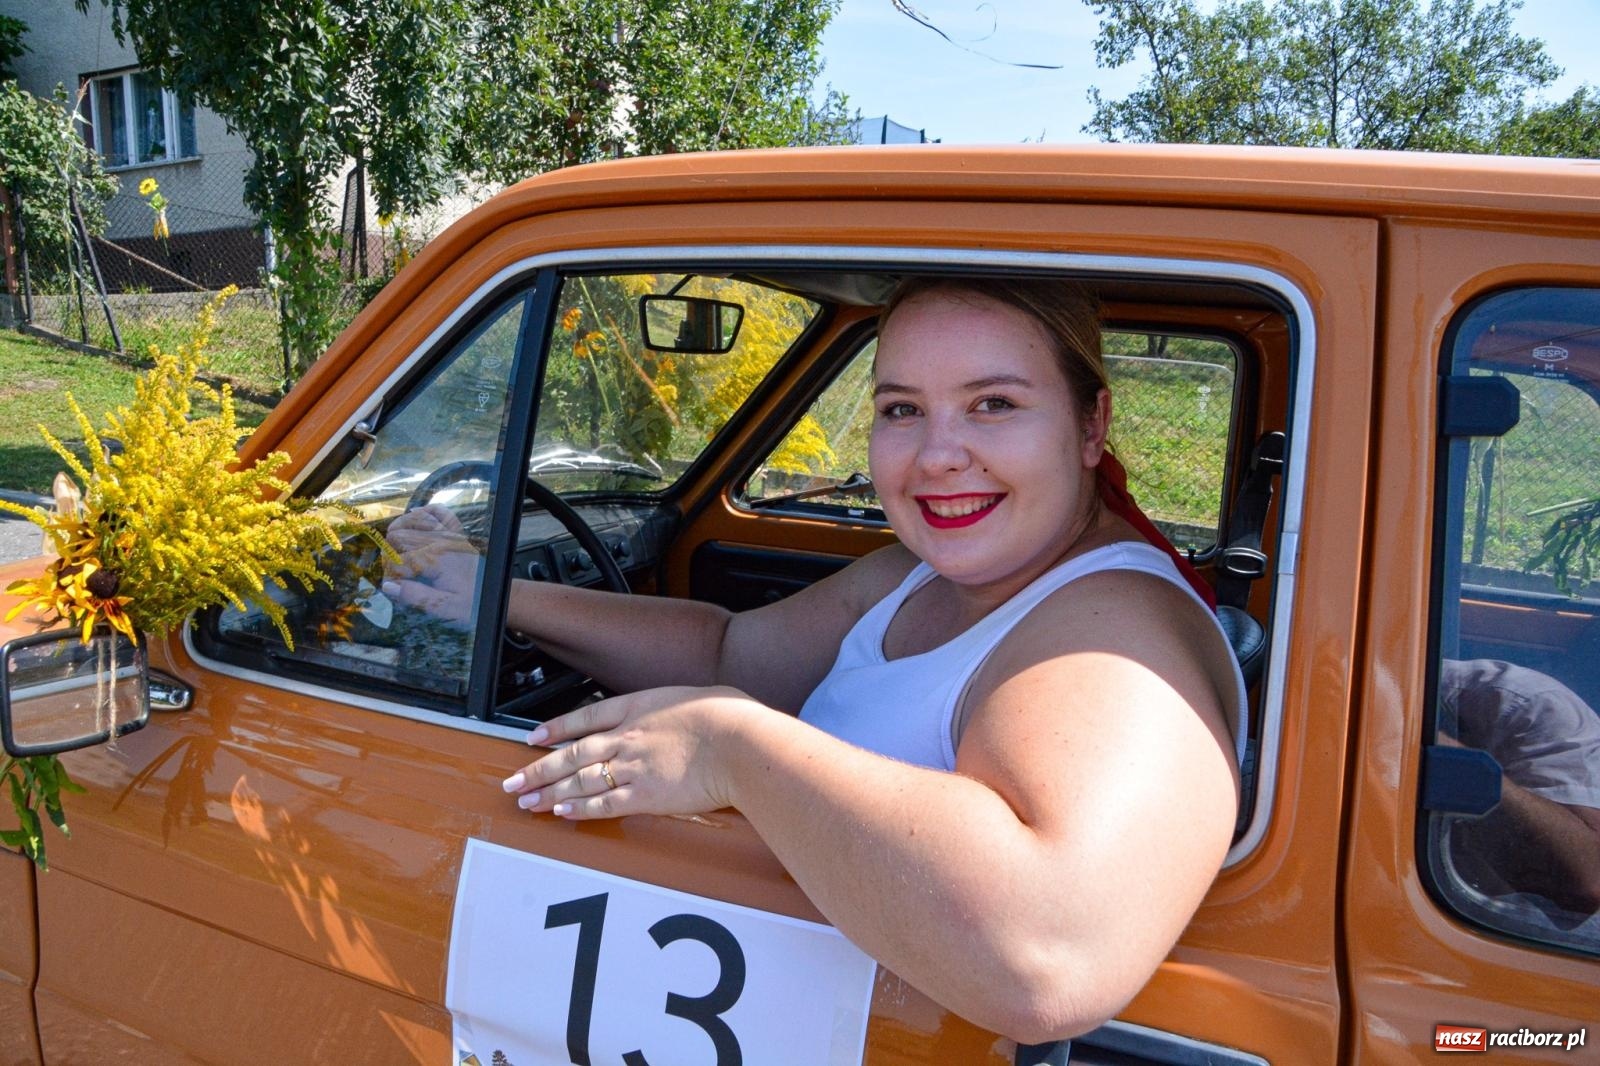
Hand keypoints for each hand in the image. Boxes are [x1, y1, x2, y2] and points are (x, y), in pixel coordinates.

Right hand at [382, 505, 480, 621]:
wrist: (495, 597)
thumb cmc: (471, 605)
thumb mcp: (444, 609)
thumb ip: (417, 597)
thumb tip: (388, 586)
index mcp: (437, 561)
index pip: (399, 561)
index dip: (389, 575)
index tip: (390, 587)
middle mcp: (442, 543)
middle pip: (402, 535)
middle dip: (390, 551)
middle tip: (392, 569)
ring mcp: (451, 536)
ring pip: (418, 519)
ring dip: (401, 527)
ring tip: (391, 541)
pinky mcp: (457, 535)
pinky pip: (442, 513)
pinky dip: (427, 510)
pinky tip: (415, 514)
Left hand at [501, 686, 756, 818]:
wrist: (739, 741)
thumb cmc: (729, 716)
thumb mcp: (698, 698)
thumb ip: (680, 710)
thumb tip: (686, 716)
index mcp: (638, 707)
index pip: (585, 717)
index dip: (556, 728)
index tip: (535, 737)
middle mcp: (627, 737)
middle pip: (571, 754)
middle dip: (537, 769)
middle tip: (512, 781)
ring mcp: (632, 767)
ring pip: (579, 781)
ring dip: (548, 793)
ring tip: (526, 802)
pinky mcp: (645, 796)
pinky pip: (603, 805)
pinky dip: (579, 809)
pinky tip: (561, 813)